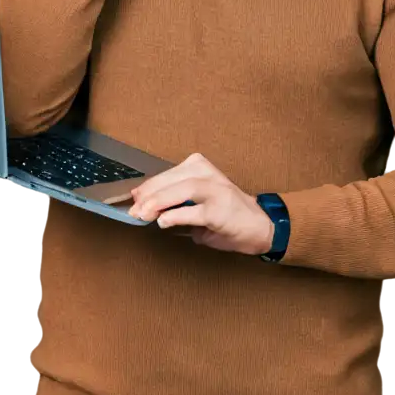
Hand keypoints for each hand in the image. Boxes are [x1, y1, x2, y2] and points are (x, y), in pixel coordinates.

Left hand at [127, 153, 274, 256]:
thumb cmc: (227, 215)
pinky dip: (176, 215)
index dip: (148, 186)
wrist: (261, 226)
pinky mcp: (221, 210)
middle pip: (172, 179)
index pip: (168, 174)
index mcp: (201, 168)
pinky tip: (163, 222)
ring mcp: (217, 191)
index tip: (133, 197)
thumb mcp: (198, 202)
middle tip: (134, 209)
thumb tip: (146, 208)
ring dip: (159, 201)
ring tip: (143, 214)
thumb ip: (176, 202)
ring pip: (183, 189)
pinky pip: (195, 211)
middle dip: (149, 194)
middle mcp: (209, 174)